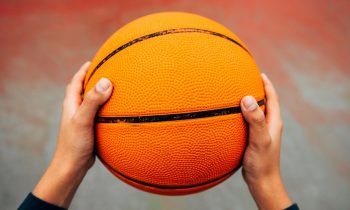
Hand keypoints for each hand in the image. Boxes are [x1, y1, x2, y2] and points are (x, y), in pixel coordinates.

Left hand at [32, 62, 112, 207]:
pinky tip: (117, 112)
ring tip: (115, 88)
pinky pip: (99, 114)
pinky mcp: (90, 129)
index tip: (95, 61)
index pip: (76, 81)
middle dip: (93, 79)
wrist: (72, 166)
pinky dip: (106, 108)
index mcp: (71, 104)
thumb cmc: (75, 144)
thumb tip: (106, 81)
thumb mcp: (83, 120)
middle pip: (83, 89)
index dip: (84, 70)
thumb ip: (93, 101)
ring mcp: (82, 120)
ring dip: (100, 94)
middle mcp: (75, 110)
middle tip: (108, 71)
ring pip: (92, 102)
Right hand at [241, 73, 291, 209]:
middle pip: (264, 103)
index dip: (266, 84)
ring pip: (255, 113)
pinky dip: (240, 116)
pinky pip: (247, 122)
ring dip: (248, 103)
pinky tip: (229, 118)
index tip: (258, 73)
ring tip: (235, 95)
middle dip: (256, 90)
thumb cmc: (262, 163)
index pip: (272, 98)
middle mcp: (269, 125)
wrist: (262, 182)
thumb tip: (247, 98)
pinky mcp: (252, 140)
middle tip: (244, 80)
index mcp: (273, 122)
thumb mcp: (259, 139)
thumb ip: (255, 119)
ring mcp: (260, 133)